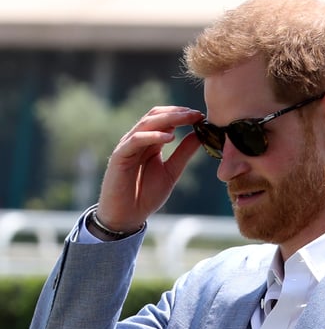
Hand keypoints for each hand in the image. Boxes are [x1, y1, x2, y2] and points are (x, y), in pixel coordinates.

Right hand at [96, 106, 203, 231]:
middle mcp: (138, 140)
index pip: (165, 119)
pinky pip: (136, 140)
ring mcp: (127, 146)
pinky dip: (152, 136)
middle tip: (197, 114)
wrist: (127, 216)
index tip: (201, 116)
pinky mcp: (119, 156)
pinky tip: (170, 137)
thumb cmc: (146, 195)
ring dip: (168, 119)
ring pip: (146, 124)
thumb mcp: (172, 171)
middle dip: (177, 113)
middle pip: (156, 116)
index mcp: (150, 142)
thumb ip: (183, 153)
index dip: (182, 115)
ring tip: (186, 119)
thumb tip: (200, 135)